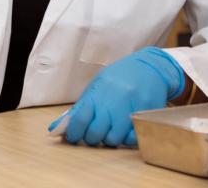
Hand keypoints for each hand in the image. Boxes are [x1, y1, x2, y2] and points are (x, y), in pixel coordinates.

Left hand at [52, 47, 184, 146]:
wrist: (149, 67)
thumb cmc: (119, 77)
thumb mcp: (97, 86)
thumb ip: (80, 107)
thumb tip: (57, 127)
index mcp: (98, 92)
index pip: (80, 119)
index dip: (73, 132)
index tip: (73, 136)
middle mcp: (114, 101)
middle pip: (96, 133)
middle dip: (90, 138)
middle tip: (92, 135)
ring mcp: (131, 108)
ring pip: (114, 139)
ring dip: (109, 139)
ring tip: (109, 131)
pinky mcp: (146, 114)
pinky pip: (133, 138)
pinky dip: (126, 139)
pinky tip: (124, 131)